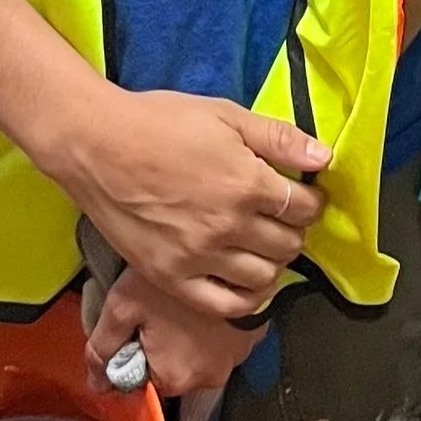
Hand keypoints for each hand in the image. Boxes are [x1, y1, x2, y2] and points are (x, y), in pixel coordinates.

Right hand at [52, 89, 328, 319]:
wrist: (95, 144)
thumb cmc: (160, 122)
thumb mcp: (226, 115)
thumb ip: (279, 138)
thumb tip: (324, 159)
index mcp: (246, 183)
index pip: (302, 208)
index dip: (310, 202)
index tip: (303, 196)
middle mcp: (227, 227)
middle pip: (288, 244)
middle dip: (294, 230)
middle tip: (282, 218)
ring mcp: (198, 257)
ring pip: (263, 277)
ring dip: (274, 262)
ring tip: (264, 245)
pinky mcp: (170, 278)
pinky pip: (224, 305)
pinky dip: (245, 298)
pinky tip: (246, 280)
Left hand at [85, 268, 267, 398]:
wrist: (234, 250)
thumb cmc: (173, 282)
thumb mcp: (124, 305)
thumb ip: (103, 347)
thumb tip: (96, 383)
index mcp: (175, 379)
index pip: (143, 380)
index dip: (136, 354)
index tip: (140, 325)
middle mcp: (210, 379)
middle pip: (175, 371)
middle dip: (165, 348)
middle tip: (162, 311)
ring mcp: (237, 359)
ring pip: (201, 357)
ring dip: (190, 339)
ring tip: (184, 306)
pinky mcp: (255, 338)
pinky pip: (225, 343)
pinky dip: (214, 330)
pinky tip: (206, 307)